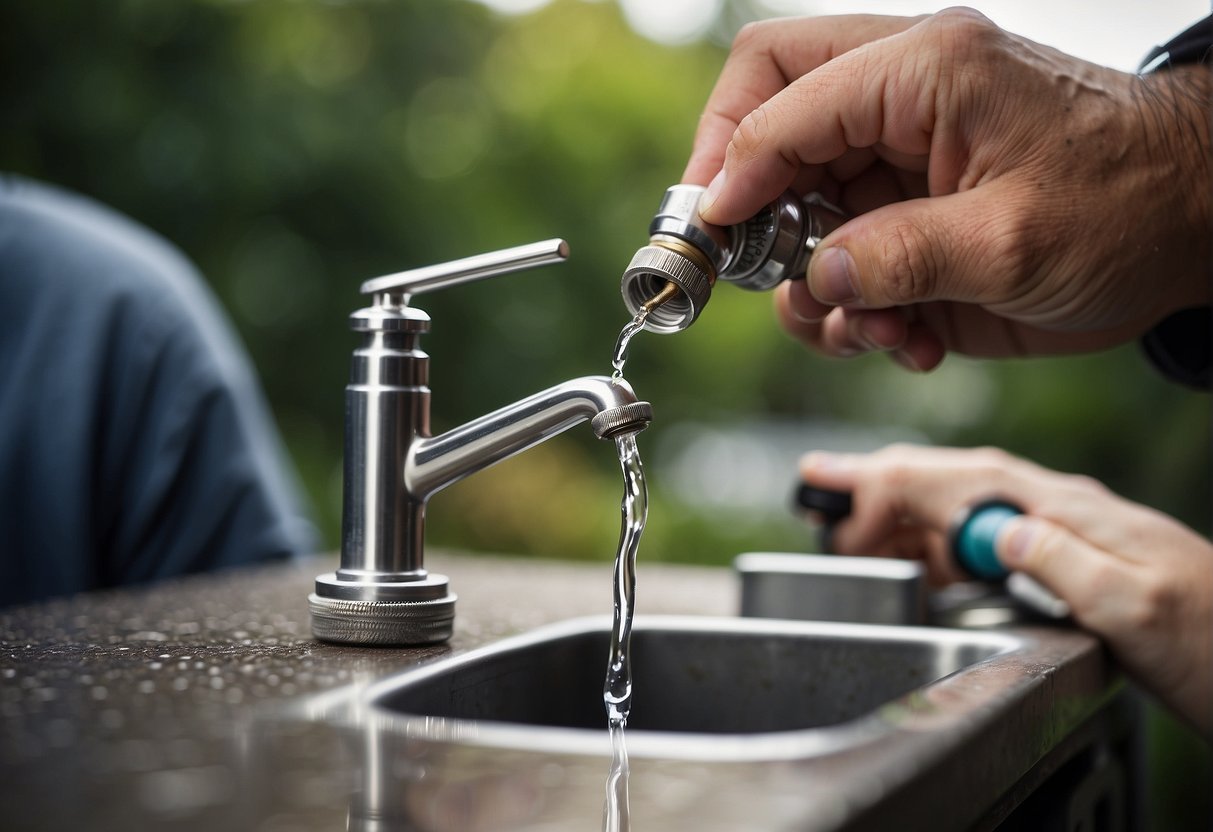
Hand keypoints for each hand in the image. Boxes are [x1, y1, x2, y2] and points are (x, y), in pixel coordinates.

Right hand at [684, 10, 1210, 370]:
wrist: (1196, 228)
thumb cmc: (1132, 206)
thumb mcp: (1012, 239)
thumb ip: (897, 256)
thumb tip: (813, 279)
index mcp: (923, 72)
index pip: (780, 93)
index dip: (730, 164)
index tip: (711, 233)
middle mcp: (899, 108)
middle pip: (767, 124)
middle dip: (745, 205)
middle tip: (742, 267)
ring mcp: (899, 167)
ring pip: (794, 210)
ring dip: (809, 286)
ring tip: (867, 329)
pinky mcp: (908, 222)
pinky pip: (838, 264)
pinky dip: (852, 314)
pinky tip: (906, 339)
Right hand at [800, 443, 1212, 734]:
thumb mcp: (1141, 607)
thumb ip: (1065, 561)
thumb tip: (995, 532)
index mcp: (1071, 514)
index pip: (961, 478)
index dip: (891, 490)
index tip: (843, 519)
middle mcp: (1062, 513)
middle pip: (951, 479)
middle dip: (878, 477)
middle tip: (816, 479)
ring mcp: (1064, 535)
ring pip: (961, 504)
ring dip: (899, 508)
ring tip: (847, 515)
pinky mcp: (1067, 562)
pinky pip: (984, 538)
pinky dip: (936, 541)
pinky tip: (918, 557)